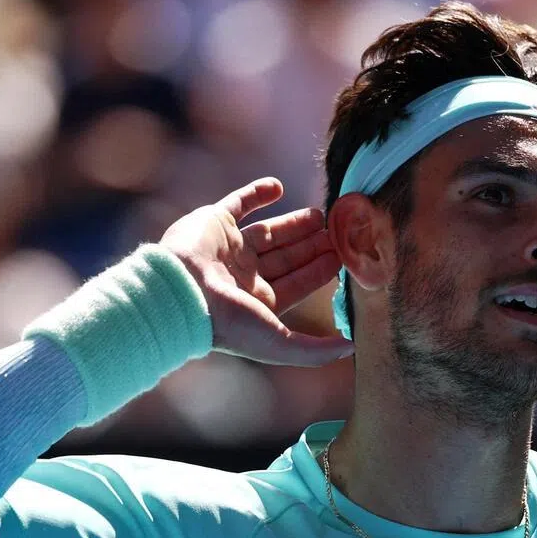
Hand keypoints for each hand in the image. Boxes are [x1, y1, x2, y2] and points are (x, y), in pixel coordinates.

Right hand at [160, 178, 354, 365]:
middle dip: (310, 245)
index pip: (296, 284)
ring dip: (293, 223)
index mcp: (257, 302)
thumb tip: (353, 346)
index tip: (341, 257)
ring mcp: (228, 247)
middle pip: (286, 256)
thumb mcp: (280, 343)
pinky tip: (278, 187)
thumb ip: (315, 350)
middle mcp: (243, 275)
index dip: (318, 271)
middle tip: (336, 232)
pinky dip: (257, 193)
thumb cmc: (229, 321)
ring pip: (267, 231)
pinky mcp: (214, 222)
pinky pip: (238, 202)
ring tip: (320, 214)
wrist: (183, 291)